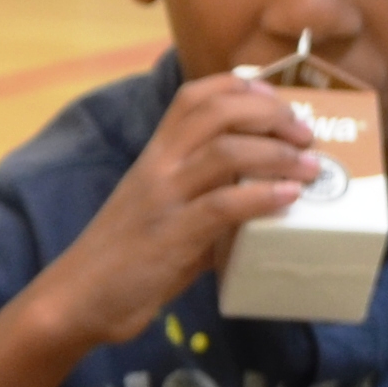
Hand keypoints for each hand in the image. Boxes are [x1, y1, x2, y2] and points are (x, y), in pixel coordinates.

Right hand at [18, 70, 324, 354]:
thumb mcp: (162, 214)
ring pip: (226, 152)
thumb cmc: (122, 259)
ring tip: (310, 166)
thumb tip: (257, 206)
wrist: (77, 298)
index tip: (275, 97)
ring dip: (278, 154)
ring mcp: (164, 199)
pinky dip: (263, 196)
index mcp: (154, 156)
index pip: (194, 97)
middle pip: (218, 113)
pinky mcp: (172, 236)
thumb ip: (205, 202)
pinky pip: (224, 204)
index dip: (240, 88)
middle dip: (271, 115)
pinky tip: (289, 198)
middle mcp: (158, 167)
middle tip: (305, 135)